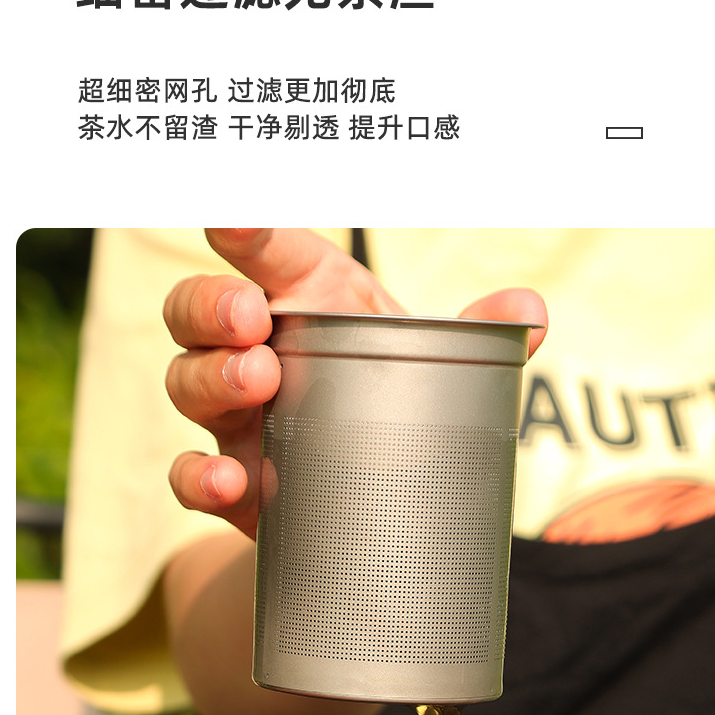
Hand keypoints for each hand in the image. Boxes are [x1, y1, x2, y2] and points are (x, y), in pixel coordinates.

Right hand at [164, 228, 547, 539]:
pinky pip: (191, 475)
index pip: (265, 253)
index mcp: (306, 299)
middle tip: (251, 317)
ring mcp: (236, 415)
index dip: (246, 230)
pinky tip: (229, 479)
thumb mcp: (440, 361)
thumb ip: (481, 334)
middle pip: (197, 308)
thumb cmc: (396, 399)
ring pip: (186, 381)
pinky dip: (201, 477)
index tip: (236, 216)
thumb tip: (528, 313)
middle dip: (212, 304)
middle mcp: (256, 349)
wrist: (378, 498)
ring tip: (259, 381)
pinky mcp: (236, 481)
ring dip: (212, 377)